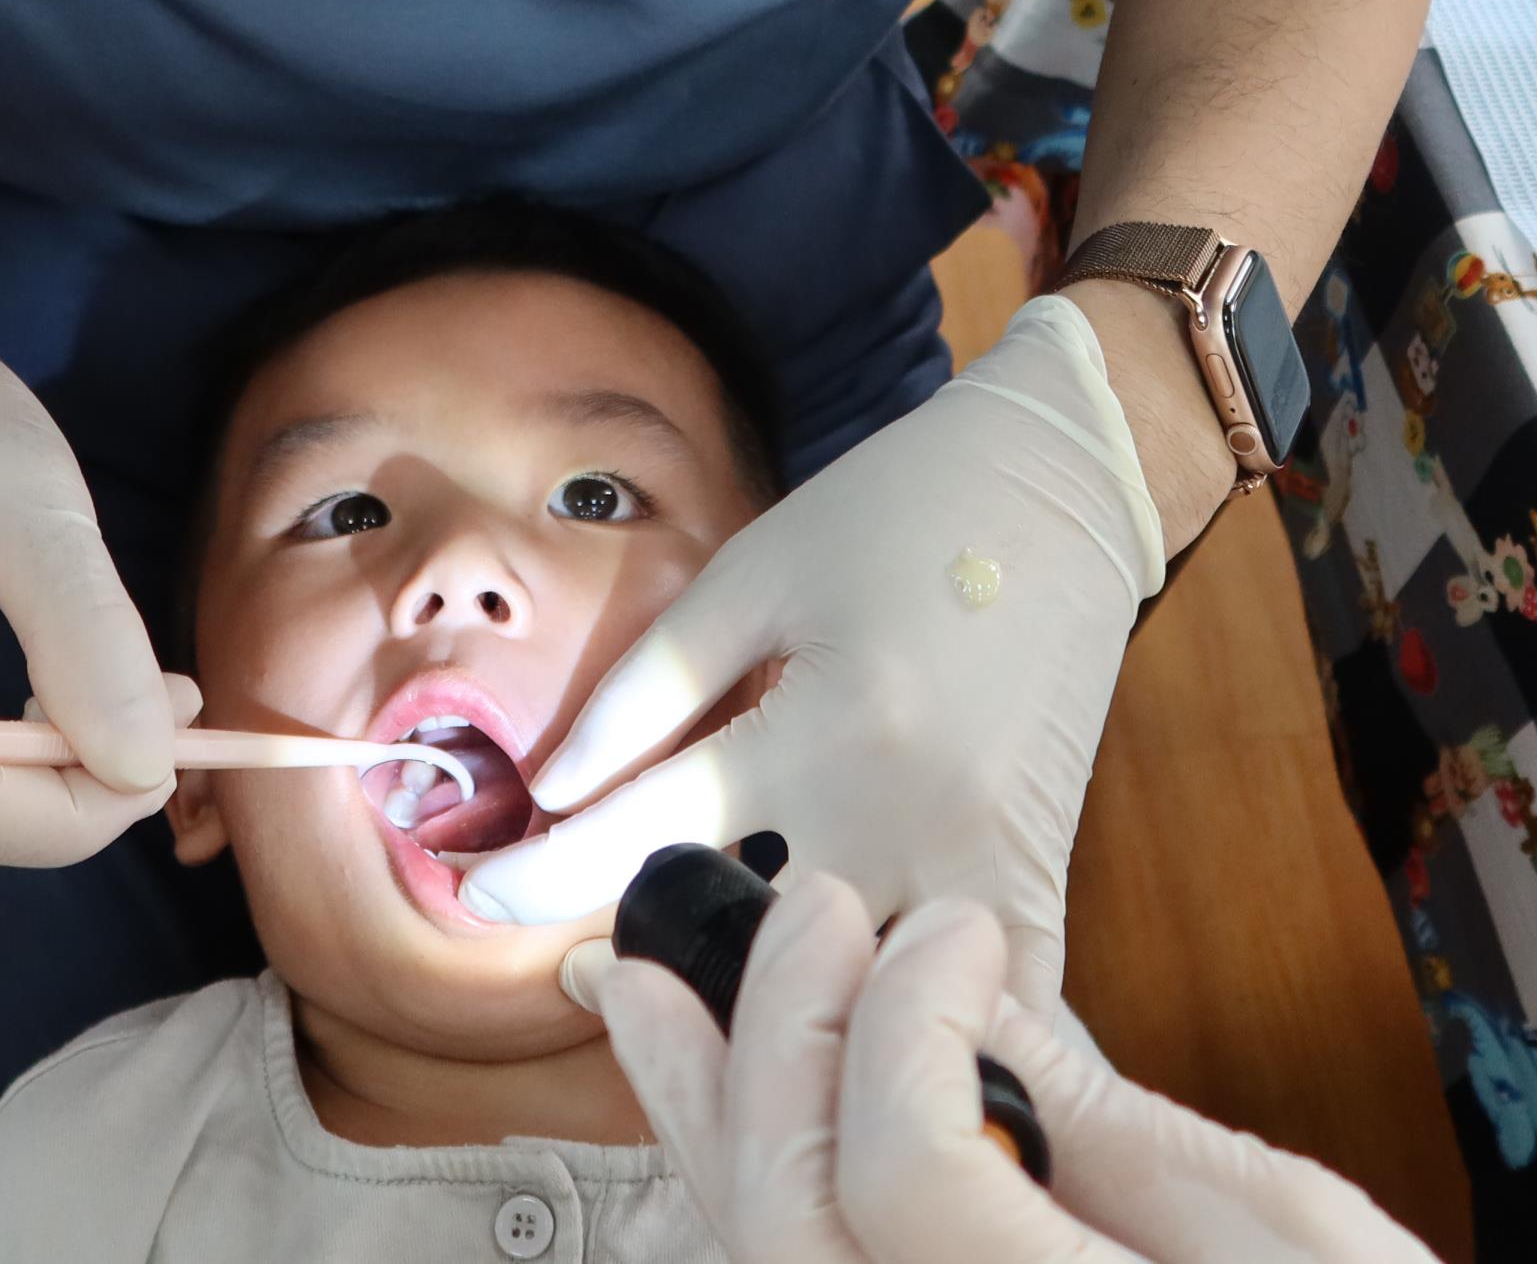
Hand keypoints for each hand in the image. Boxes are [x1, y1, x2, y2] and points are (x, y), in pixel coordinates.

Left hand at [460, 297, 1160, 1007]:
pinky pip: (979, 1011)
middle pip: (755, 955)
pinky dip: (908, 1034)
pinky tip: (846, 1043)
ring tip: (699, 1018)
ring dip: (779, 1022)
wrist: (1064, 491)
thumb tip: (549, 791)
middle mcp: (909, 818)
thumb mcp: (753, 575)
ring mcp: (983, 865)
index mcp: (829, 730)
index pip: (655, 832)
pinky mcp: (1036, 881)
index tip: (472, 898)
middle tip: (585, 975)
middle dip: (661, 974)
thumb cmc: (894, 514)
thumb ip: (648, 689)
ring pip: (865, 1009)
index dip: (546, 876)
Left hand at [589, 881, 1435, 1263]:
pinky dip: (739, 1186)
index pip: (906, 1172)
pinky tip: (709, 1104)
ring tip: (647, 987)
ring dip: (706, 1114)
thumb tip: (985, 998)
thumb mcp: (1288, 1237)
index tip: (965, 929)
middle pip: (794, 1221)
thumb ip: (1118, 1131)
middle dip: (784, 1040)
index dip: (911, 1026)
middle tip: (819, 906)